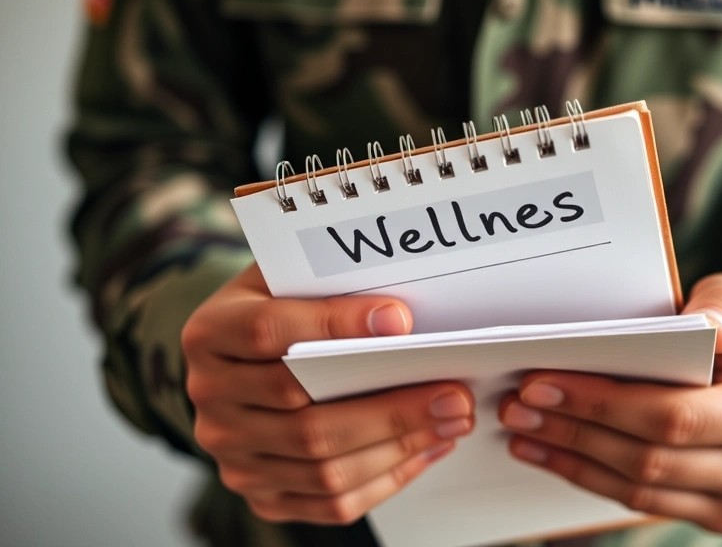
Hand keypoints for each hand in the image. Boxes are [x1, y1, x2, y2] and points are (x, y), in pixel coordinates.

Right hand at [182, 263, 474, 524]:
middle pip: (305, 415)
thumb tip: (401, 316)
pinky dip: (387, 478)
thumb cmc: (280, 306)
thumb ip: (330, 286)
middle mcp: (211, 398)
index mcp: (211, 334)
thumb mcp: (287, 278)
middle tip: (453, 393)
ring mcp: (233, 452)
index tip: (401, 320)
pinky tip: (426, 448)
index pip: (268, 331)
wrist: (239, 357)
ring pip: (323, 464)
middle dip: (391, 407)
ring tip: (450, 421)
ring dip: (398, 446)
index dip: (335, 325)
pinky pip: (330, 501)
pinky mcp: (260, 491)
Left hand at [499, 274, 721, 534]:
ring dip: (570, 458)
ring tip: (523, 428)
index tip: (544, 382)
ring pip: (638, 488)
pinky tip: (551, 453)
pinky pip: (641, 501)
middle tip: (519, 405)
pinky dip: (588, 477)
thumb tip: (706, 327)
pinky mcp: (718, 517)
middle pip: (649, 457)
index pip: (676, 415)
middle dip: (573, 430)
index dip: (603, 404)